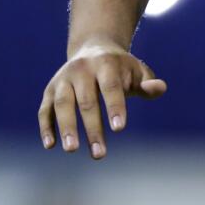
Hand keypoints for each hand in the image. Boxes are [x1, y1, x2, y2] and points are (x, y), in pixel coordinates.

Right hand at [38, 40, 166, 158]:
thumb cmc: (121, 69)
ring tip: (72, 149)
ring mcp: (63, 79)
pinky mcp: (50, 90)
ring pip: (62, 103)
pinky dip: (46, 126)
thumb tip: (159, 88)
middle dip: (92, 127)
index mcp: (106, 63)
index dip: (115, 107)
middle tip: (99, 154)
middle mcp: (82, 69)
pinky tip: (50, 145)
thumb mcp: (139, 72)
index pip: (110, 87)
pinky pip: (45, 109)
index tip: (119, 129)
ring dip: (66, 127)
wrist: (93, 49)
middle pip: (86, 100)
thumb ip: (150, 84)